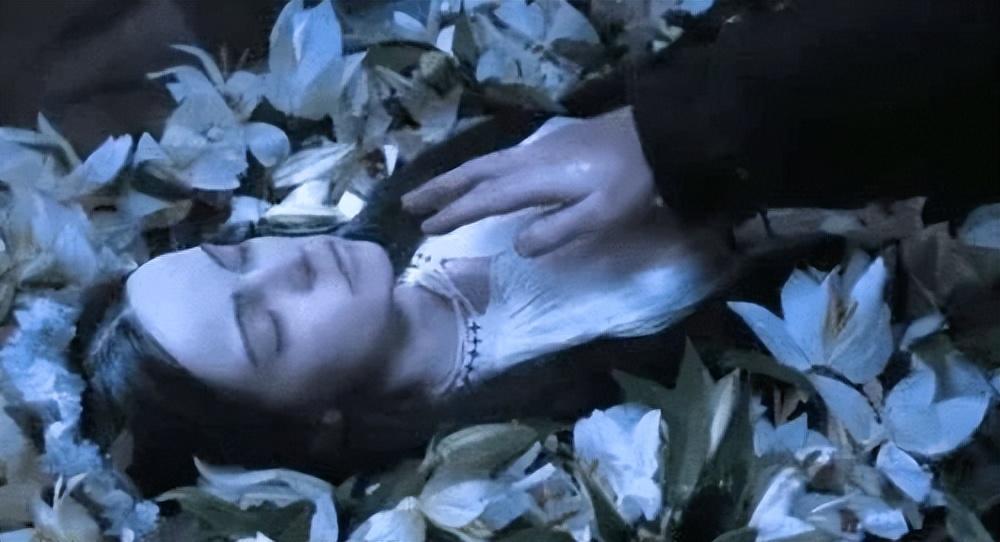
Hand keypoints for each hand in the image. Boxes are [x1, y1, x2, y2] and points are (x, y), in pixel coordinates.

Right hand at [401, 106, 658, 256]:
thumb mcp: (600, 216)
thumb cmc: (632, 182)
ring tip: (430, 191)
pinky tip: (476, 177)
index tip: (424, 228)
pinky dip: (475, 170)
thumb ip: (557, 232)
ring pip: (484, 163)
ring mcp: (538, 150)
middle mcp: (528, 161)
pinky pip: (497, 159)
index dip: (453, 214)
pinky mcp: (549, 146)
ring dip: (454, 178)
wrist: (657, 135)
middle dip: (440, 190)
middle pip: (474, 174)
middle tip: (407, 204)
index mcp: (536, 180)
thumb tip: (516, 246)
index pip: (484, 199)